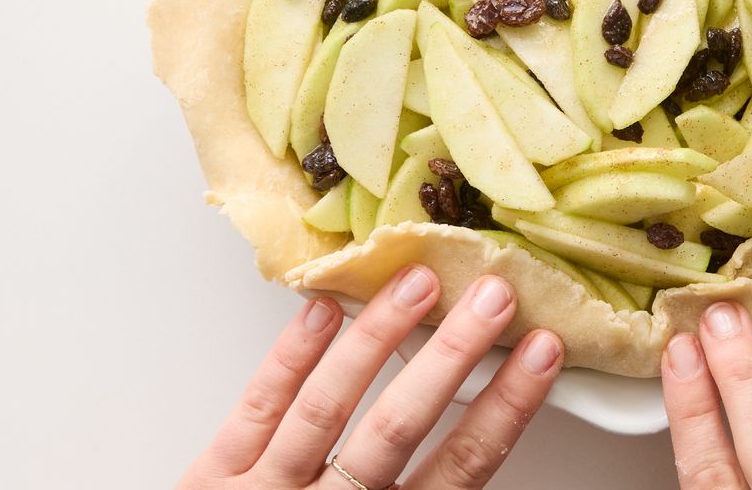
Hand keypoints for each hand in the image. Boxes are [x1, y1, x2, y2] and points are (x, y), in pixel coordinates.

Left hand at [180, 266, 561, 489]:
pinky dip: (289, 358)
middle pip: (399, 428)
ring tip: (415, 282)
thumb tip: (483, 431)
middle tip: (492, 296)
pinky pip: (255, 410)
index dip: (504, 406)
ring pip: (327, 408)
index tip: (541, 351)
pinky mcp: (210, 480)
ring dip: (377, 339)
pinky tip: (324, 310)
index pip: (460, 468)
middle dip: (451, 356)